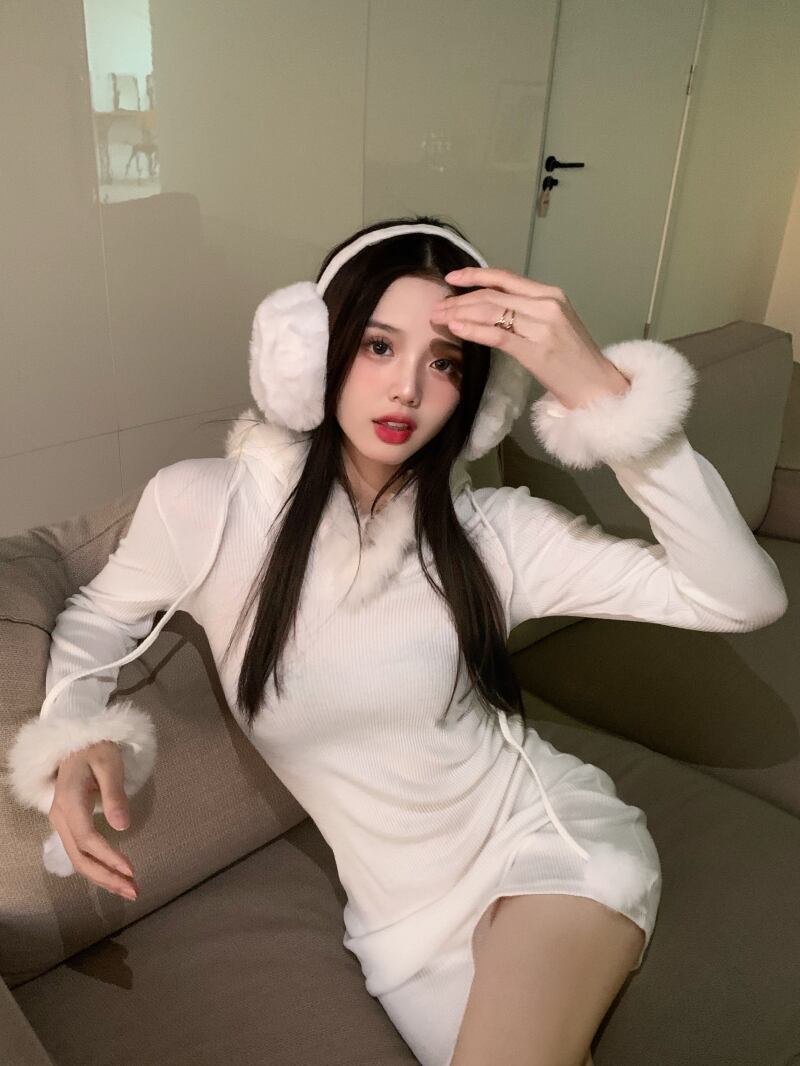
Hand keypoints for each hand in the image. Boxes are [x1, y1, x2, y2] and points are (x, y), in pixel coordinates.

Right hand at [48, 740, 139, 900]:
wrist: (76, 741)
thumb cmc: (95, 748)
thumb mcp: (109, 763)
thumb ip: (114, 793)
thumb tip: (122, 825)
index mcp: (69, 801)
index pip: (87, 838)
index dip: (109, 857)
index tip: (131, 870)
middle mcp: (60, 816)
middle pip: (79, 857)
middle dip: (105, 877)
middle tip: (133, 891)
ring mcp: (61, 821)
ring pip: (77, 858)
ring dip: (102, 876)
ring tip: (127, 888)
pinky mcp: (68, 823)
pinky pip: (79, 851)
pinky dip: (97, 866)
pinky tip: (113, 874)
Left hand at [430, 266, 630, 409]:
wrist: (597, 385)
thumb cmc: (574, 359)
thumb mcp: (554, 325)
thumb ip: (528, 312)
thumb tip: (492, 308)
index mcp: (551, 295)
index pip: (505, 278)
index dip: (475, 275)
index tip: (452, 278)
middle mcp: (547, 305)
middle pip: (493, 294)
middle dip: (460, 299)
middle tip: (436, 306)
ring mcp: (542, 326)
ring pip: (491, 311)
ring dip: (459, 313)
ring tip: (439, 318)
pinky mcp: (534, 350)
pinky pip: (496, 335)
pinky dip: (472, 330)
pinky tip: (456, 328)